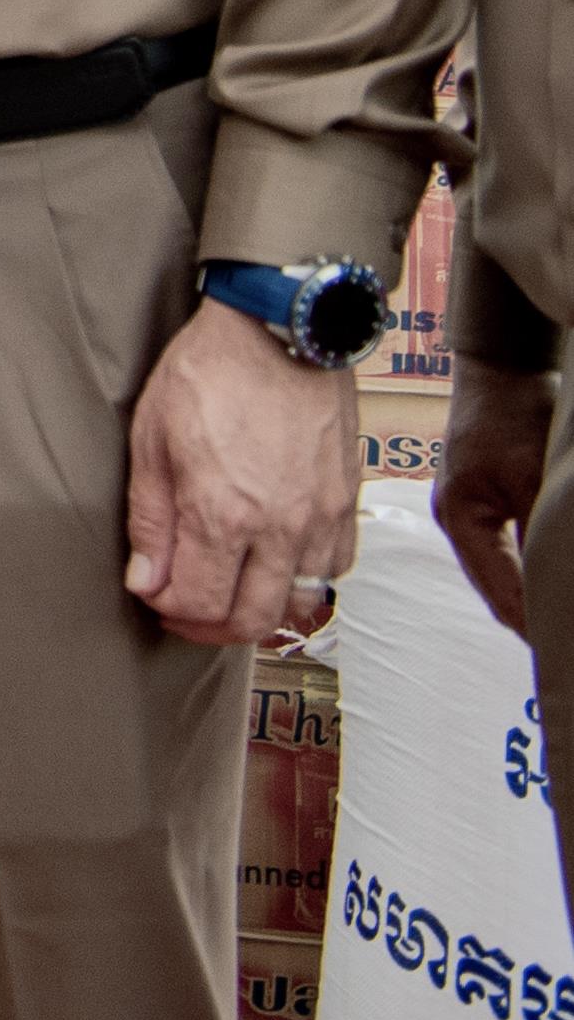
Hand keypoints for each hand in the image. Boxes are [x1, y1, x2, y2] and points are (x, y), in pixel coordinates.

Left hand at [125, 298, 359, 644]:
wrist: (278, 330)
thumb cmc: (209, 373)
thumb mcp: (152, 440)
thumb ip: (150, 519)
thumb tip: (146, 580)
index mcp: (223, 514)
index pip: (198, 602)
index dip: (169, 610)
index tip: (153, 596)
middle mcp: (279, 527)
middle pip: (251, 619)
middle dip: (211, 628)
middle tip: (185, 613)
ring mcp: (320, 518)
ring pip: (299, 603)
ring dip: (260, 612)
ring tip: (228, 594)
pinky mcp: (346, 503)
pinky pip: (336, 569)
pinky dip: (306, 582)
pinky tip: (275, 566)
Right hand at [437, 360, 556, 639]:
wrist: (503, 366)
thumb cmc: (513, 414)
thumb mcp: (536, 480)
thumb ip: (542, 536)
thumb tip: (557, 582)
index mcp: (461, 519)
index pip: (500, 591)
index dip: (530, 625)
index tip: (558, 653)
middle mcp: (458, 518)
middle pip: (495, 587)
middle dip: (527, 618)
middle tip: (561, 646)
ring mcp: (469, 507)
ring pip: (502, 570)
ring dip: (528, 595)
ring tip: (557, 623)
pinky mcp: (486, 495)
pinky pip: (506, 548)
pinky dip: (529, 569)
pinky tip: (551, 580)